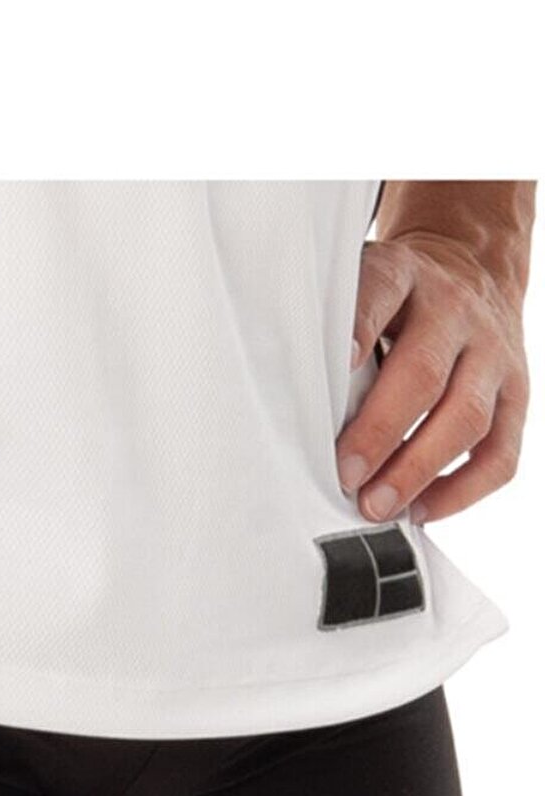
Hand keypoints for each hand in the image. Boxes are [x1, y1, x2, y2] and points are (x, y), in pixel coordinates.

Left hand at [336, 226, 529, 525]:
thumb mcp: (364, 289)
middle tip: (346, 477)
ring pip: (466, 417)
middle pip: (424, 374)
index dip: (359, 329)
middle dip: (381, 432)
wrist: (476, 270)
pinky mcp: (516, 395)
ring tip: (376, 506)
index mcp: (406, 277)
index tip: (337, 364)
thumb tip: (293, 402)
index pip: (382, 292)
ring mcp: (493, 354)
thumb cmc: (399, 301)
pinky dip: (461, 491)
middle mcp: (455, 312)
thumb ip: (334, 331)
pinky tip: (422, 510)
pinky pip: (499, 454)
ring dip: (417, 470)